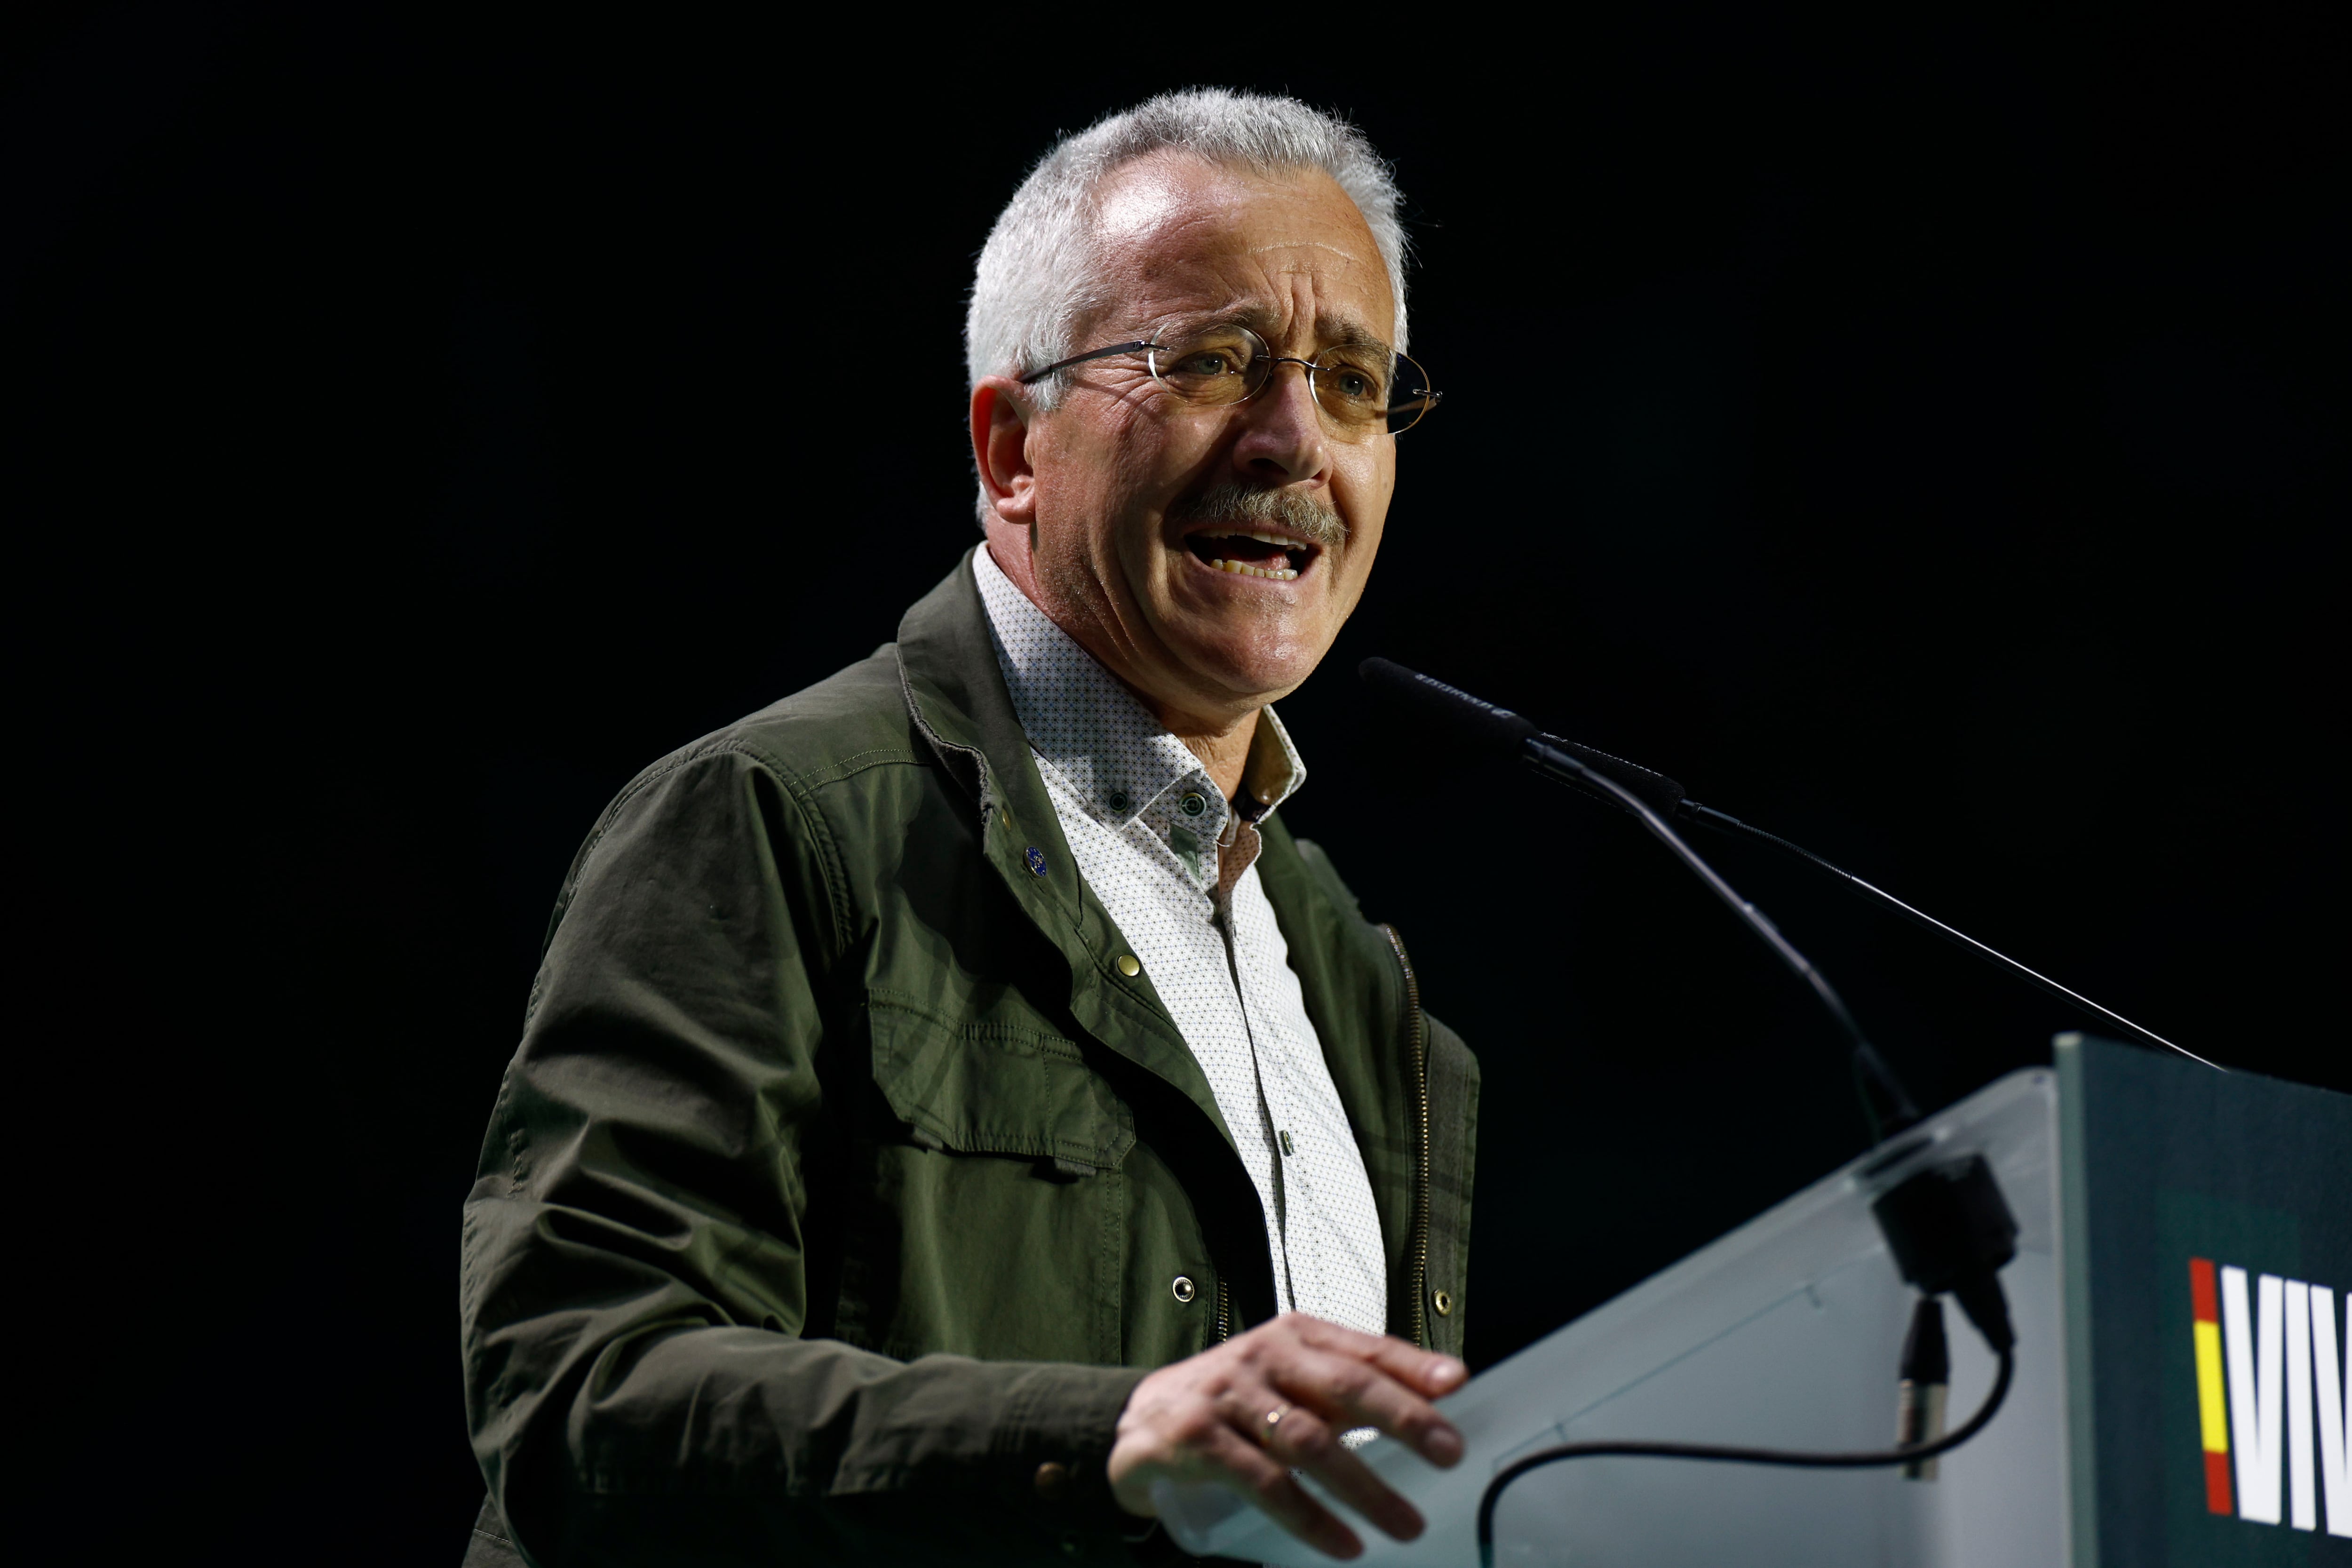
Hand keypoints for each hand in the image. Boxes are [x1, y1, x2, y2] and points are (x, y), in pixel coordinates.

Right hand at [1106, 1313, 1467, 1558]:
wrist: (1137, 1420)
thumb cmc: (1232, 1400)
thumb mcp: (1288, 1379)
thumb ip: (1347, 1386)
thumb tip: (1432, 1397)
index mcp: (1293, 1337)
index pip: (1361, 1347)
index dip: (1411, 1364)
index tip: (1456, 1383)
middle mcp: (1263, 1357)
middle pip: (1343, 1386)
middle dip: (1401, 1418)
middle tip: (1448, 1453)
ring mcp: (1229, 1396)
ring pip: (1308, 1441)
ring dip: (1365, 1488)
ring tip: (1406, 1524)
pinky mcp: (1198, 1440)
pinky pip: (1265, 1484)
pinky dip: (1309, 1517)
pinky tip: (1343, 1543)